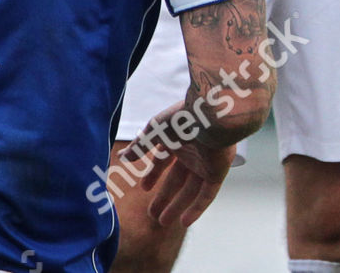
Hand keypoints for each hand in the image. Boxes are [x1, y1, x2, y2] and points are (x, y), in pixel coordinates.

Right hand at [119, 109, 235, 228]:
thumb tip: (122, 156)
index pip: (165, 159)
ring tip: (162, 222)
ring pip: (191, 189)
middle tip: (152, 214)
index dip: (154, 173)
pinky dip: (197, 209)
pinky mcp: (218, 172)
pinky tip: (184, 223)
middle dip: (164, 195)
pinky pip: (207, 194)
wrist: (211, 117)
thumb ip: (140, 145)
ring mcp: (206, 162)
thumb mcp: (155, 130)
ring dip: (177, 206)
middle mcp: (193, 151)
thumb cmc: (182, 118)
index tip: (144, 187)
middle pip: (177, 178)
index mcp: (178, 138)